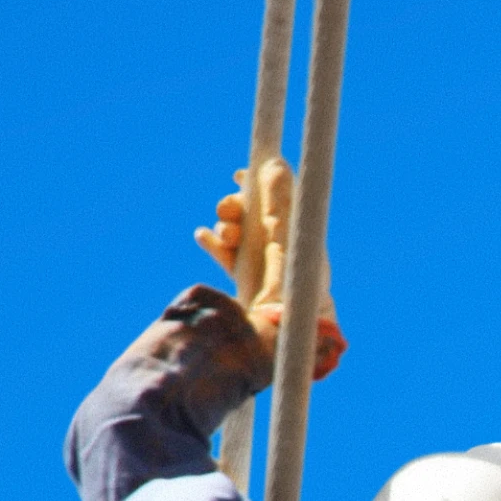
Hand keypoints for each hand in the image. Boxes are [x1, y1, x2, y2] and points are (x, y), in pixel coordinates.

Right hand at [203, 159, 342, 376]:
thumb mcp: (284, 239)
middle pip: (253, 215)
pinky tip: (203, 235)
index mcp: (297, 237)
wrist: (279, 336)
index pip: (279, 203)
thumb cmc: (290, 289)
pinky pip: (227, 256)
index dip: (259, 186)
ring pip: (238, 233)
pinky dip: (214, 244)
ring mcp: (263, 267)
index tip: (241, 175)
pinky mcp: (246, 284)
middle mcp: (281, 250)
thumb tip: (276, 163)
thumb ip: (279, 204)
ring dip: (225, 225)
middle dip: (235, 206)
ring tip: (223, 232)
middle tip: (227, 209)